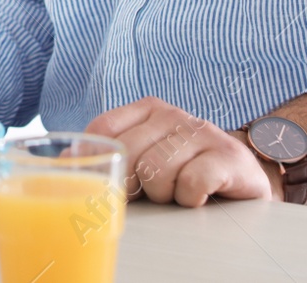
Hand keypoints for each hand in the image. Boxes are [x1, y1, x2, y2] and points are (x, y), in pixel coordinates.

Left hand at [86, 97, 277, 206]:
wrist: (243, 184)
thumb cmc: (185, 173)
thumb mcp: (145, 159)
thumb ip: (109, 156)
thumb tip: (63, 162)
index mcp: (148, 110)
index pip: (104, 128)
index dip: (96, 160)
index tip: (101, 183)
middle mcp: (174, 115)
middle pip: (128, 153)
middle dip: (133, 185)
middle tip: (149, 195)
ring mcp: (203, 133)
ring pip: (157, 171)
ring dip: (164, 194)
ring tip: (177, 193)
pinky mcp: (229, 157)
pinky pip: (192, 183)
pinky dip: (189, 198)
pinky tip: (197, 196)